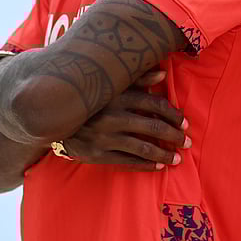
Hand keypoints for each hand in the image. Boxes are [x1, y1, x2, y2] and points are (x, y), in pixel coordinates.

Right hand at [57, 70, 189, 169]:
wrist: (53, 118)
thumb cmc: (90, 98)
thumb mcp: (110, 84)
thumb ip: (137, 78)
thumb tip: (163, 74)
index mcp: (117, 96)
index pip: (154, 104)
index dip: (173, 113)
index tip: (184, 121)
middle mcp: (112, 116)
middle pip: (153, 126)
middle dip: (174, 135)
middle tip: (187, 141)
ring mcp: (104, 137)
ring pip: (142, 148)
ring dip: (163, 154)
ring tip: (177, 159)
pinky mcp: (97, 155)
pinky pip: (127, 161)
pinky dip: (145, 165)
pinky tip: (158, 167)